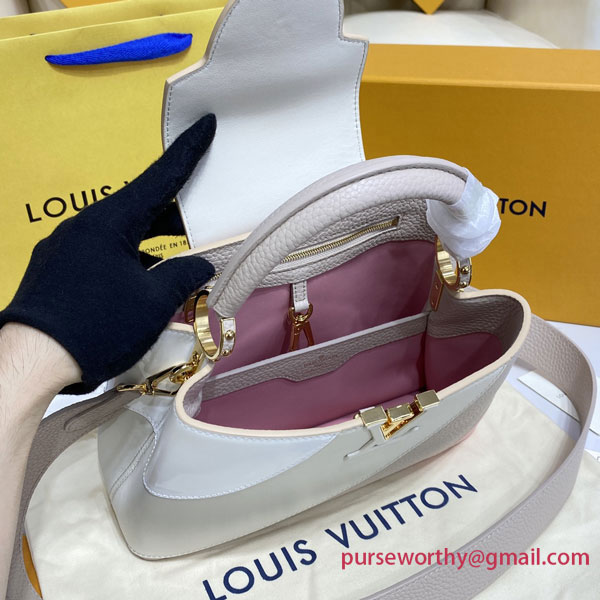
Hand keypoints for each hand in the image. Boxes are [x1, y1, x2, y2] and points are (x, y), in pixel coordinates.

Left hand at [0, 114, 216, 391]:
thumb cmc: (97, 326)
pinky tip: (141, 278)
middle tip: (202, 209)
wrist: (31, 361)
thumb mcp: (154, 302)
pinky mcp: (55, 269)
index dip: (186, 153)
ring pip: (119, 231)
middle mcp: (83, 225)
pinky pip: (100, 251)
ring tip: (178, 252)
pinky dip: (128, 257)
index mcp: (110, 222)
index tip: (203, 125)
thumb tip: (200, 265)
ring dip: (151, 239)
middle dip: (173, 208)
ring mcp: (64, 247)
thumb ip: (184, 275)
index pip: (158, 179)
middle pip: (138, 206)